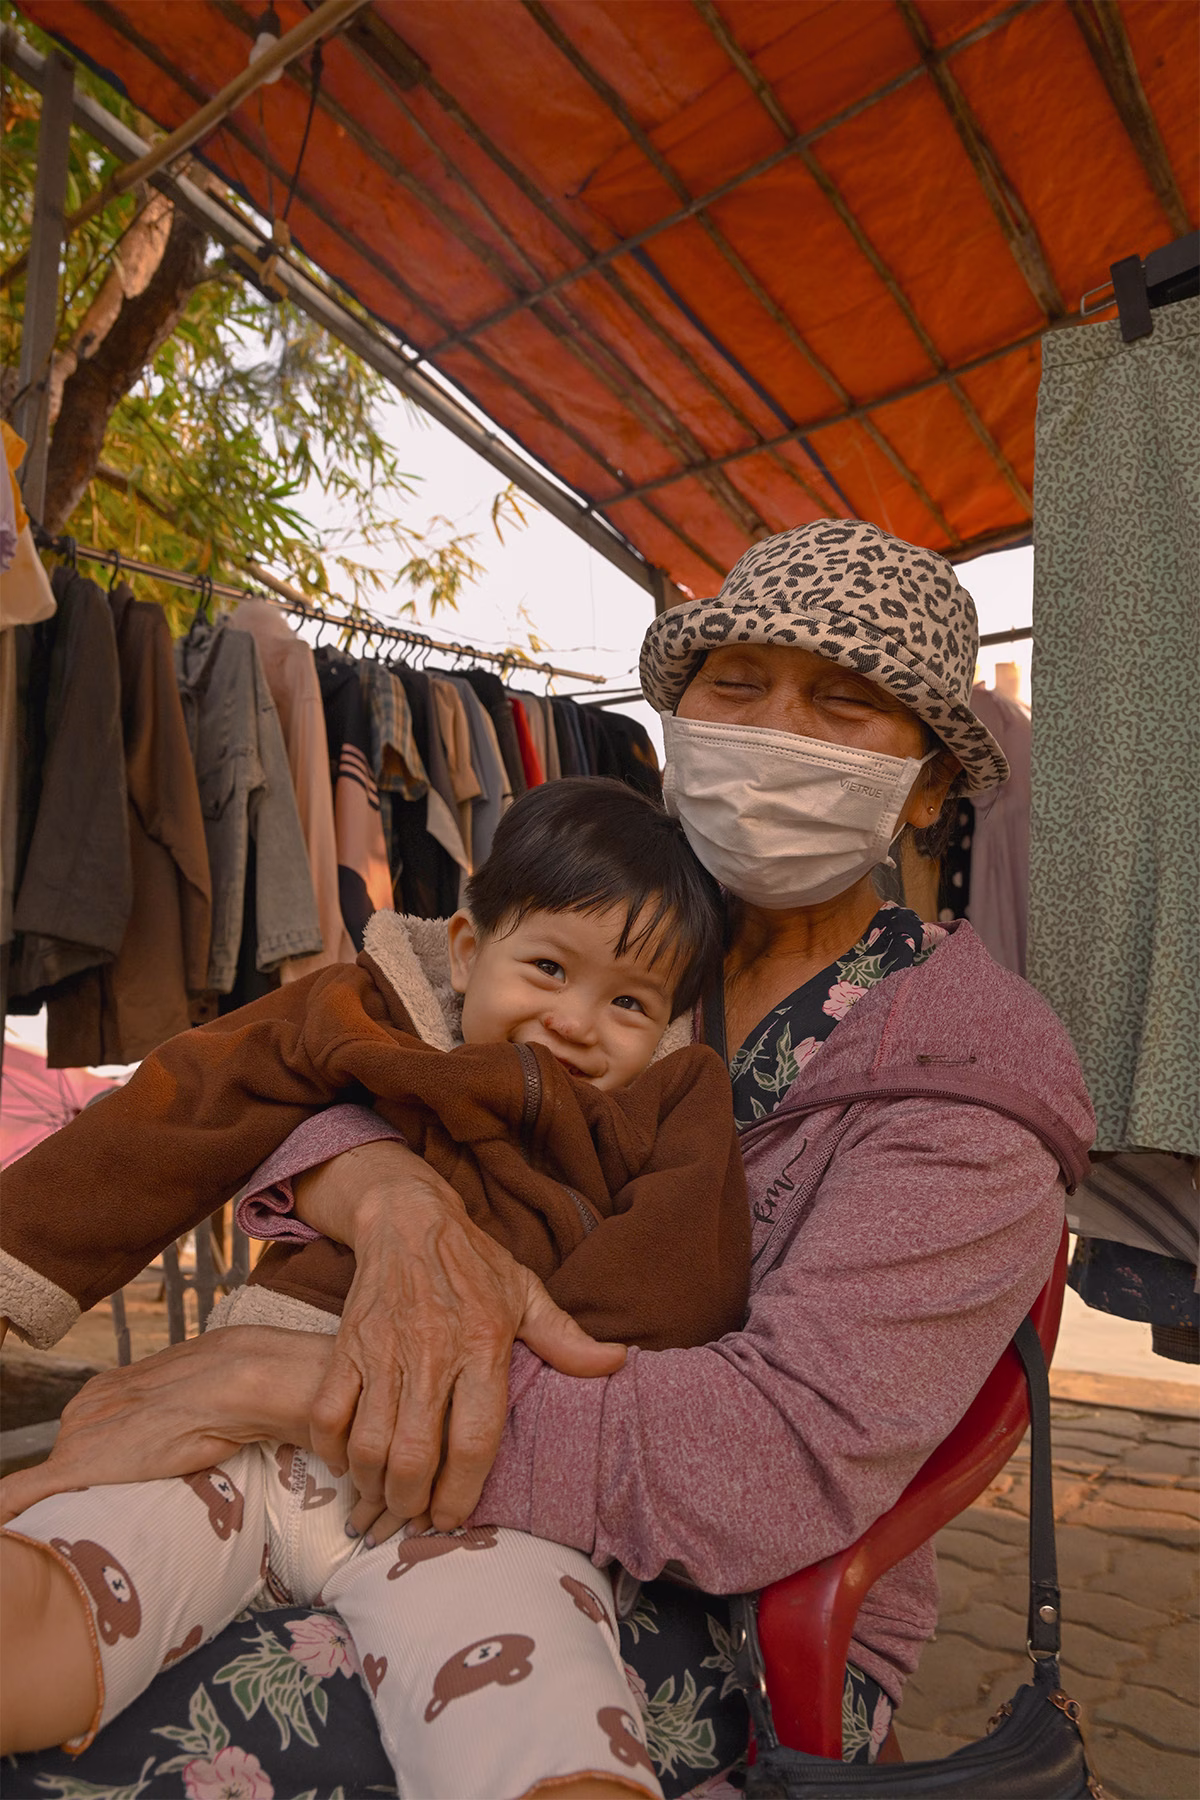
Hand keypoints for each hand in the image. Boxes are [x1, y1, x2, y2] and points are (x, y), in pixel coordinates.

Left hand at [0, 1327, 331, 1524]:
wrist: (225, 1384)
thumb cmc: (219, 1393)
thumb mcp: (185, 1402)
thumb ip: (164, 1418)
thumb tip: (184, 1435)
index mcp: (102, 1393)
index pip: (84, 1442)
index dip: (97, 1471)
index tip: (114, 1487)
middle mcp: (80, 1411)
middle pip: (69, 1464)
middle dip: (84, 1489)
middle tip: (116, 1510)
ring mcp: (74, 1437)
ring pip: (54, 1486)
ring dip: (69, 1505)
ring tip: (101, 1525)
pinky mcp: (75, 1465)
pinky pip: (18, 1494)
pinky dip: (7, 1513)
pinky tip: (4, 1530)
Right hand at [296, 1141, 625, 1534]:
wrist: (409, 1218)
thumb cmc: (474, 1262)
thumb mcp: (526, 1293)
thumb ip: (565, 1338)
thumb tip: (617, 1363)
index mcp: (483, 1346)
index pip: (474, 1438)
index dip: (463, 1491)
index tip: (455, 1518)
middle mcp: (431, 1354)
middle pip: (413, 1455)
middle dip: (413, 1503)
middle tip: (418, 1517)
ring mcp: (383, 1352)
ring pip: (369, 1444)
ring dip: (374, 1486)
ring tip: (387, 1497)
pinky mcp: (346, 1346)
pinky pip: (327, 1414)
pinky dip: (333, 1450)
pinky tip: (350, 1463)